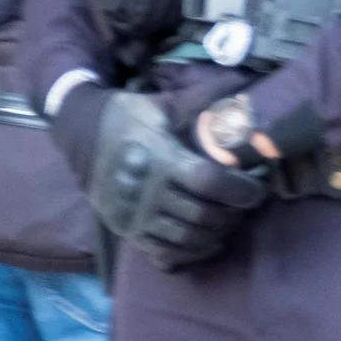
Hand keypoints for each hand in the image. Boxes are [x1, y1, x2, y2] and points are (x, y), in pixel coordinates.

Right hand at [84, 92, 268, 270]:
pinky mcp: (125, 231)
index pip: (207, 181)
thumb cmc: (132, 117)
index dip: (239, 188)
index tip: (260, 188)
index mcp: (158, 159)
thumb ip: (204, 100)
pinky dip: (191, 254)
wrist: (81, 136)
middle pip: (200, 215)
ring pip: (184, 239)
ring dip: (215, 235)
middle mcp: (143, 192)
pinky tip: (209, 244)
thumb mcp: (165, 104)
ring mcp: (132, 216)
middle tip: (247, 205)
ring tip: (231, 221)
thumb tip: (245, 86)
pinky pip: (163, 254)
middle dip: (232, 214)